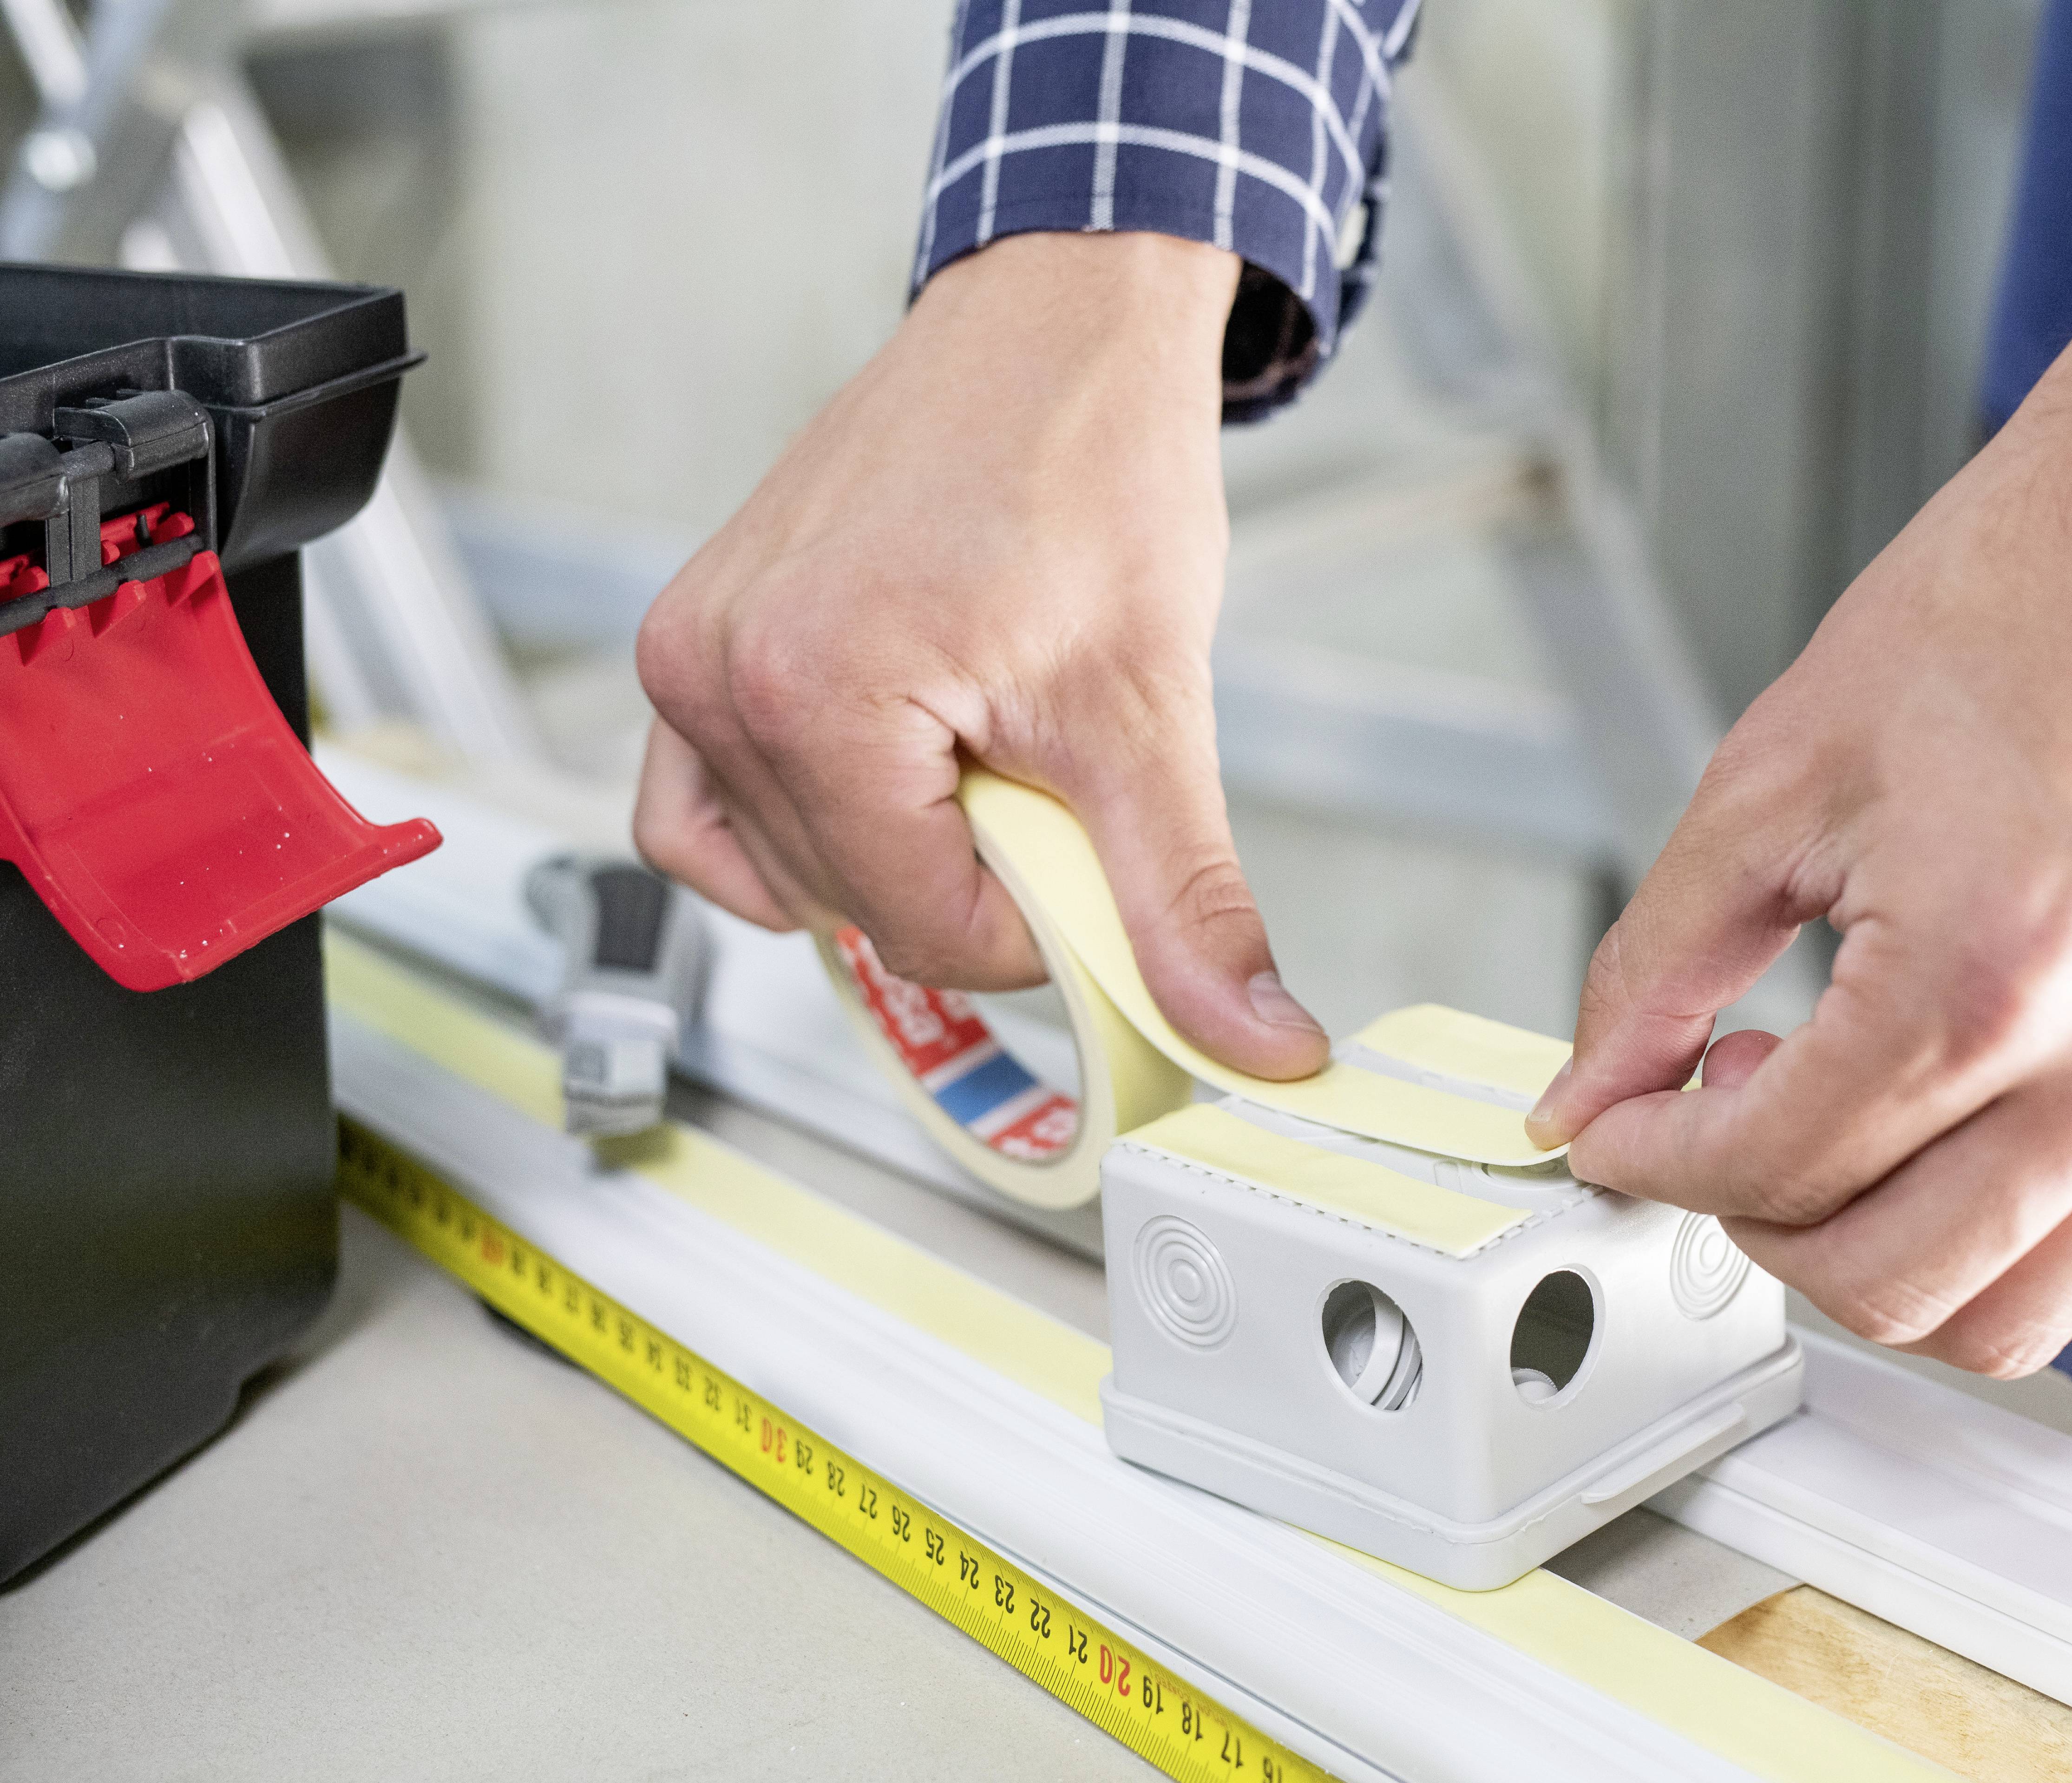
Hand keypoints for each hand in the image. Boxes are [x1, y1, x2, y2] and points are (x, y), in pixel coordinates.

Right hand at [632, 231, 1328, 1077]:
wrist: (1060, 327)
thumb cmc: (1094, 466)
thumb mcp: (1156, 712)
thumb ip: (1186, 901)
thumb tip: (1257, 1043)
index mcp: (811, 696)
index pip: (924, 931)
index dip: (1036, 921)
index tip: (1090, 836)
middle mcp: (715, 675)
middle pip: (856, 908)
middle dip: (972, 873)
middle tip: (1041, 755)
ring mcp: (690, 656)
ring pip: (789, 872)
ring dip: (900, 844)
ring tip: (977, 732)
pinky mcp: (692, 642)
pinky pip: (702, 813)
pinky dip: (797, 833)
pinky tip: (884, 787)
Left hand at [1527, 302, 2071, 1376]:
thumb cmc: (2014, 609)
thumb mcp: (1774, 779)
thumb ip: (1657, 964)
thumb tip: (1588, 1092)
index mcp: (1988, 976)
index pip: (1772, 1169)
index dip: (1652, 1161)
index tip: (1616, 1128)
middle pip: (1889, 1284)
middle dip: (1758, 1226)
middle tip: (1722, 1123)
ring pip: (2016, 1317)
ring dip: (1889, 1262)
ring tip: (1843, 1127)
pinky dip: (2027, 1247)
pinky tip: (1965, 1137)